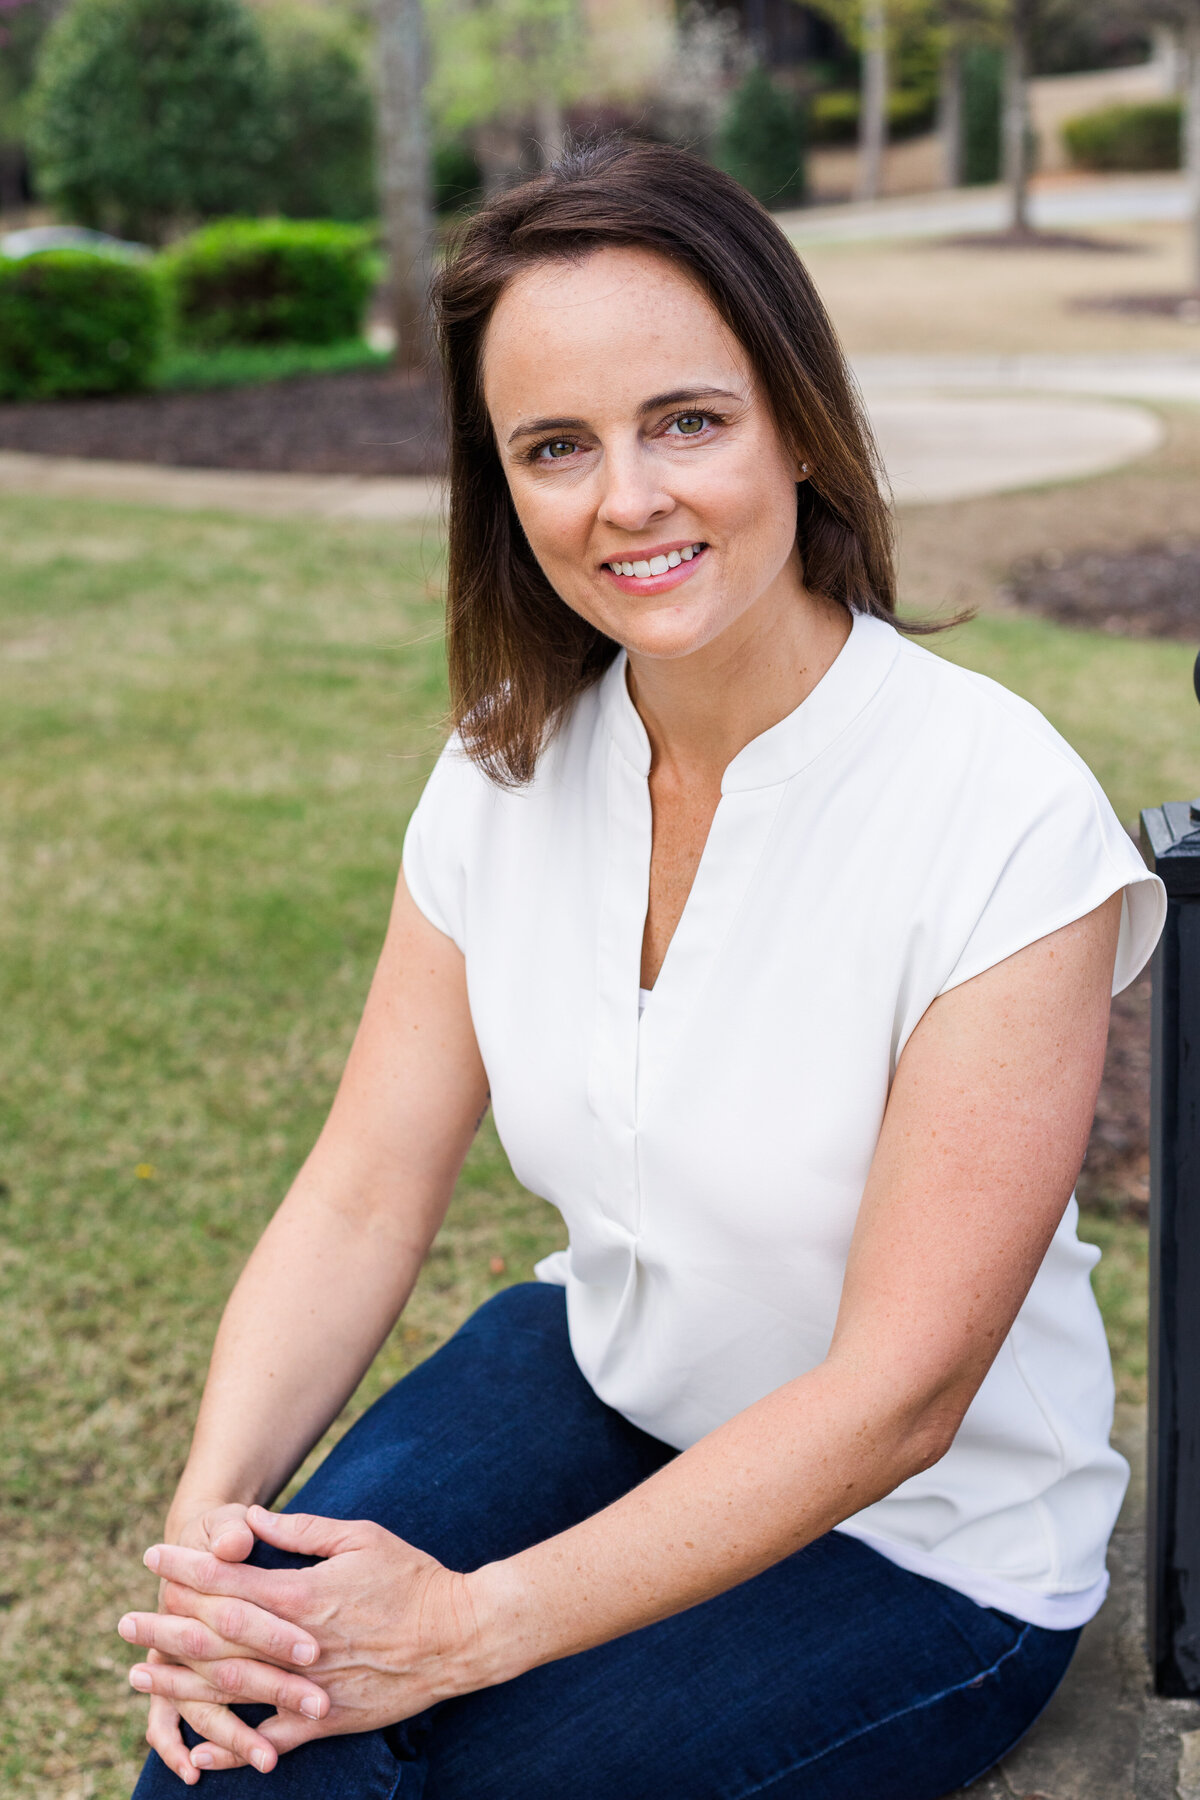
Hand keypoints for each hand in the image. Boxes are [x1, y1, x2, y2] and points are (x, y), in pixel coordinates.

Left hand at [123, 1507, 490, 1773]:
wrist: (459, 1635)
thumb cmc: (411, 1577)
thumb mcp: (360, 1536)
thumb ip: (303, 1529)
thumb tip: (253, 1520)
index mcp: (304, 1594)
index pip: (231, 1581)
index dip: (188, 1567)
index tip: (153, 1556)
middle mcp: (299, 1644)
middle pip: (218, 1638)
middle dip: (166, 1627)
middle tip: (124, 1620)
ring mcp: (310, 1687)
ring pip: (233, 1690)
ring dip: (181, 1684)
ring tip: (139, 1677)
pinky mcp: (328, 1719)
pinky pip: (272, 1738)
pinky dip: (232, 1747)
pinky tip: (196, 1751)